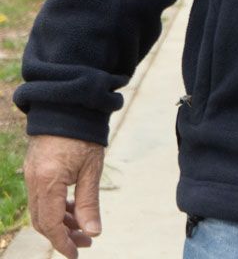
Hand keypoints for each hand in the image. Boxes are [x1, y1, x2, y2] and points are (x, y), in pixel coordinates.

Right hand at [25, 135, 104, 256]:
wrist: (68, 106)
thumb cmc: (84, 136)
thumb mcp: (92, 170)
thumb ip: (90, 202)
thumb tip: (93, 232)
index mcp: (48, 182)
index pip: (51, 224)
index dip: (63, 243)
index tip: (76, 254)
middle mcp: (34, 182)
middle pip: (43, 221)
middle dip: (63, 235)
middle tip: (86, 242)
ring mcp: (31, 176)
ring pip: (42, 210)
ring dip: (61, 222)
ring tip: (84, 228)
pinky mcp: (34, 171)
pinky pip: (42, 198)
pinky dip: (57, 207)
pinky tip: (74, 210)